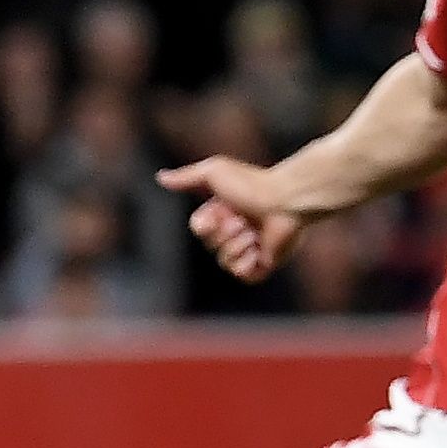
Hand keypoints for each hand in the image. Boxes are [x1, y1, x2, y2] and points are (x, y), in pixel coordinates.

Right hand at [159, 154, 306, 283]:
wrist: (286, 200)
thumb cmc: (252, 183)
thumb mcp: (214, 172)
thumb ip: (187, 177)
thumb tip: (160, 178)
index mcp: (222, 211)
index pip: (197, 228)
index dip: (205, 224)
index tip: (221, 209)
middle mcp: (234, 230)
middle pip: (210, 245)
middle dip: (224, 233)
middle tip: (242, 219)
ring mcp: (250, 247)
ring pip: (224, 260)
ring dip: (237, 245)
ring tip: (253, 232)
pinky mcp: (264, 263)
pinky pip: (243, 275)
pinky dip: (247, 263)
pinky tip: (259, 249)